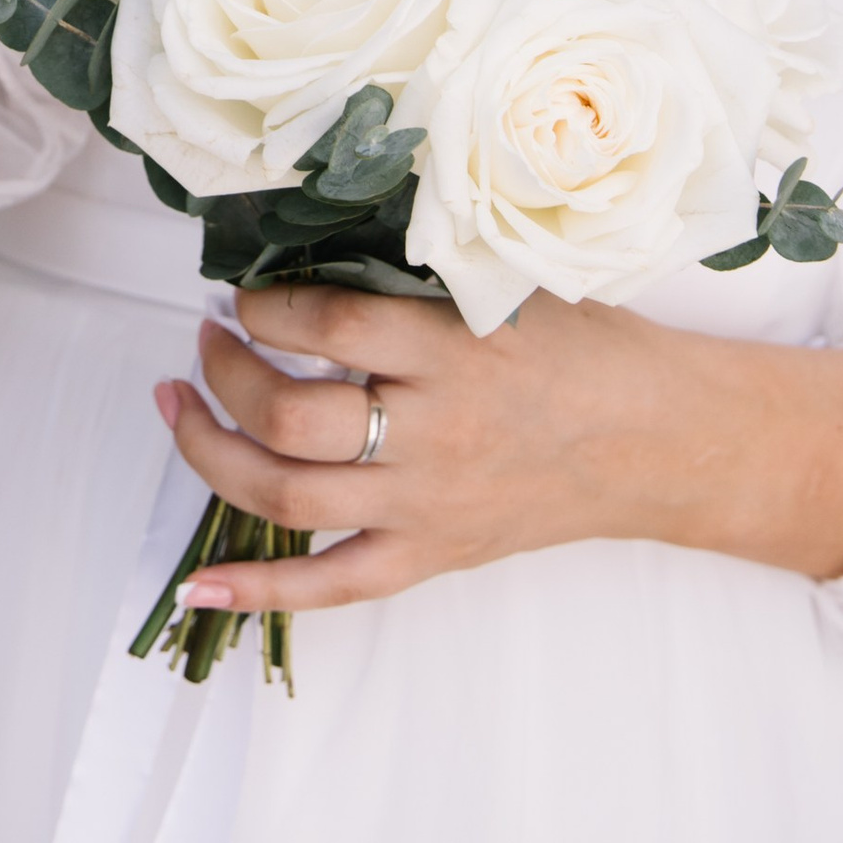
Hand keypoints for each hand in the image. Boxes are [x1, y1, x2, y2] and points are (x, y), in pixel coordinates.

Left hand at [156, 279, 842, 616]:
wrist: (662, 440)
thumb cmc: (586, 348)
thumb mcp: (505, 286)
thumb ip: (415, 279)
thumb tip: (309, 252)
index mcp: (452, 351)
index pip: (326, 328)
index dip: (263, 308)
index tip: (241, 292)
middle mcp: (432, 433)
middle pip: (291, 419)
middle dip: (224, 375)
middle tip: (203, 339)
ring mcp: (427, 504)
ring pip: (289, 497)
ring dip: (211, 453)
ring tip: (179, 407)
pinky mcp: (432, 555)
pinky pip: (330, 588)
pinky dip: (257, 589)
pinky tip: (197, 583)